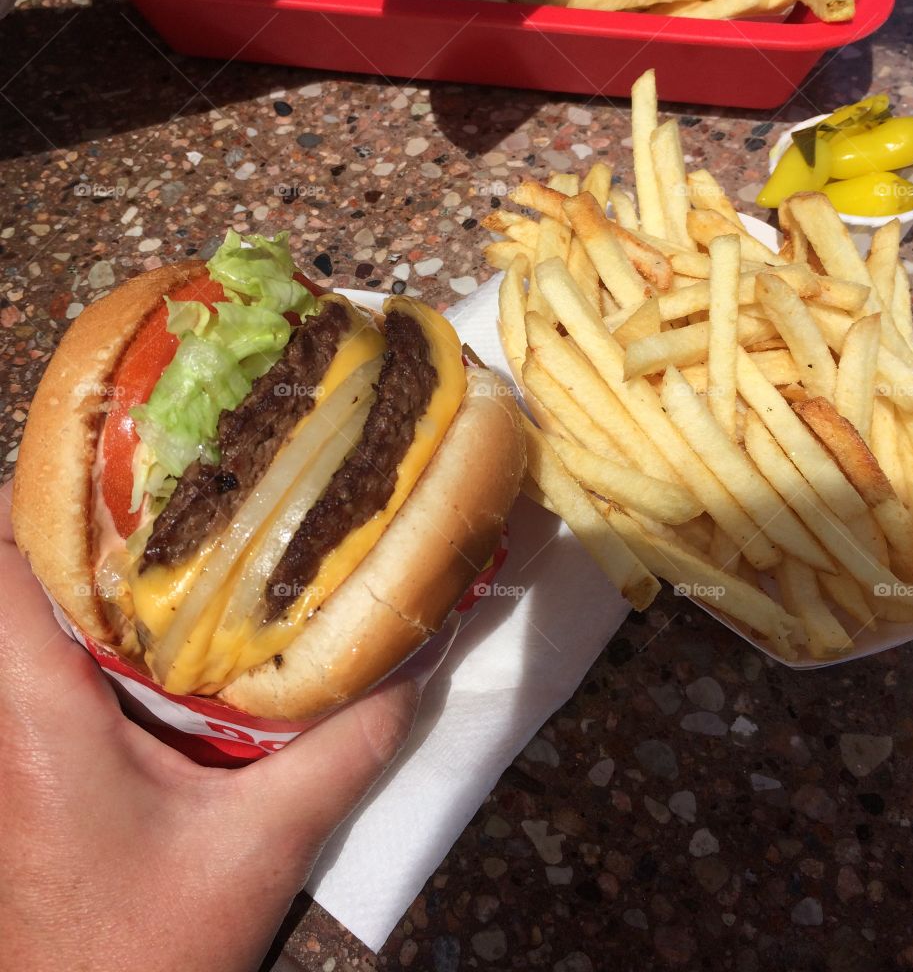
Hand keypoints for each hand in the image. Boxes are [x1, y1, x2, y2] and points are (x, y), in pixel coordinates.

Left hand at [0, 484, 422, 971]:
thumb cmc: (142, 954)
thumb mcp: (261, 847)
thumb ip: (340, 749)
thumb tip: (409, 663)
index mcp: (37, 716)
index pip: (0, 568)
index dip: (35, 493)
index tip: (113, 452)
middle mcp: (4, 719)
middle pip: (13, 581)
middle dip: (77, 524)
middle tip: (166, 485)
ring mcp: (6, 749)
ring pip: (24, 626)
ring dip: (80, 578)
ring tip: (168, 541)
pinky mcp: (21, 774)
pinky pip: (41, 672)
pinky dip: (86, 635)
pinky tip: (158, 639)